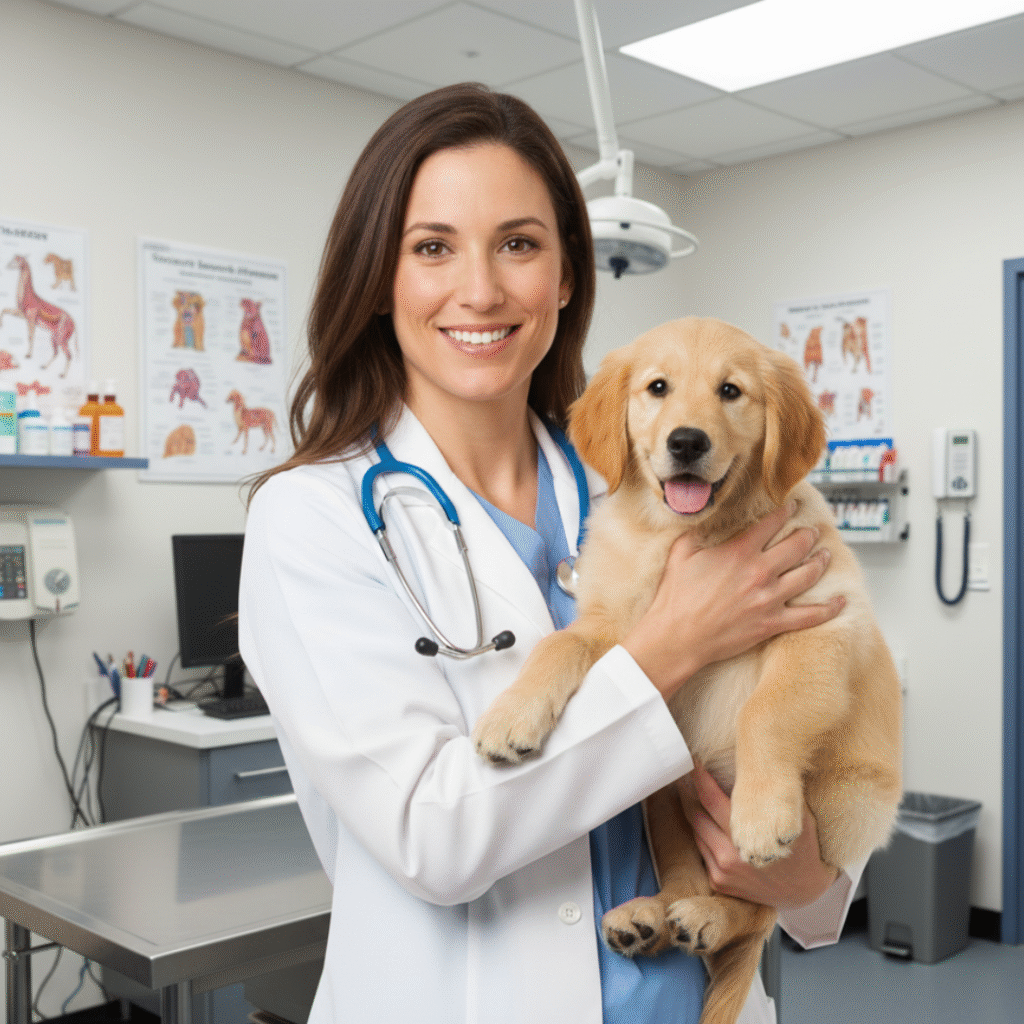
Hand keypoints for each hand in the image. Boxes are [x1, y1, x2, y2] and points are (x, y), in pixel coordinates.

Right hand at [623, 500, 843, 700]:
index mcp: (739, 551)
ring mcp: (769, 598)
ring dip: (820, 562)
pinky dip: (830, 608)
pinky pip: (811, 616)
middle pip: (797, 546)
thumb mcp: (682, 553)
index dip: (785, 512)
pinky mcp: (773, 623)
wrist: (677, 635)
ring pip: (808, 574)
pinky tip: (842, 601)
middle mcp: (760, 572)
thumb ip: (698, 532)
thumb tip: (706, 519)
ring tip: (825, 554)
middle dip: (809, 535)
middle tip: (813, 531)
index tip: (792, 506)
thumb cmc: (676, 596)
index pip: (772, 523)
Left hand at [680, 764, 838, 910]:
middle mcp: (730, 855)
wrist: (804, 891)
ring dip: (694, 812)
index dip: (699, 778)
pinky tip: (706, 821)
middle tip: (686, 775)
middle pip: (696, 814)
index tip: (693, 762)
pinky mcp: (719, 883)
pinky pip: (701, 851)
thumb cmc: (803, 848)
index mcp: (748, 835)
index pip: (711, 799)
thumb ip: (776, 796)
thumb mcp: (796, 819)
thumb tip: (761, 764)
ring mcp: (723, 871)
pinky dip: (702, 835)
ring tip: (691, 793)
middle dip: (690, 792)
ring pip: (696, 831)